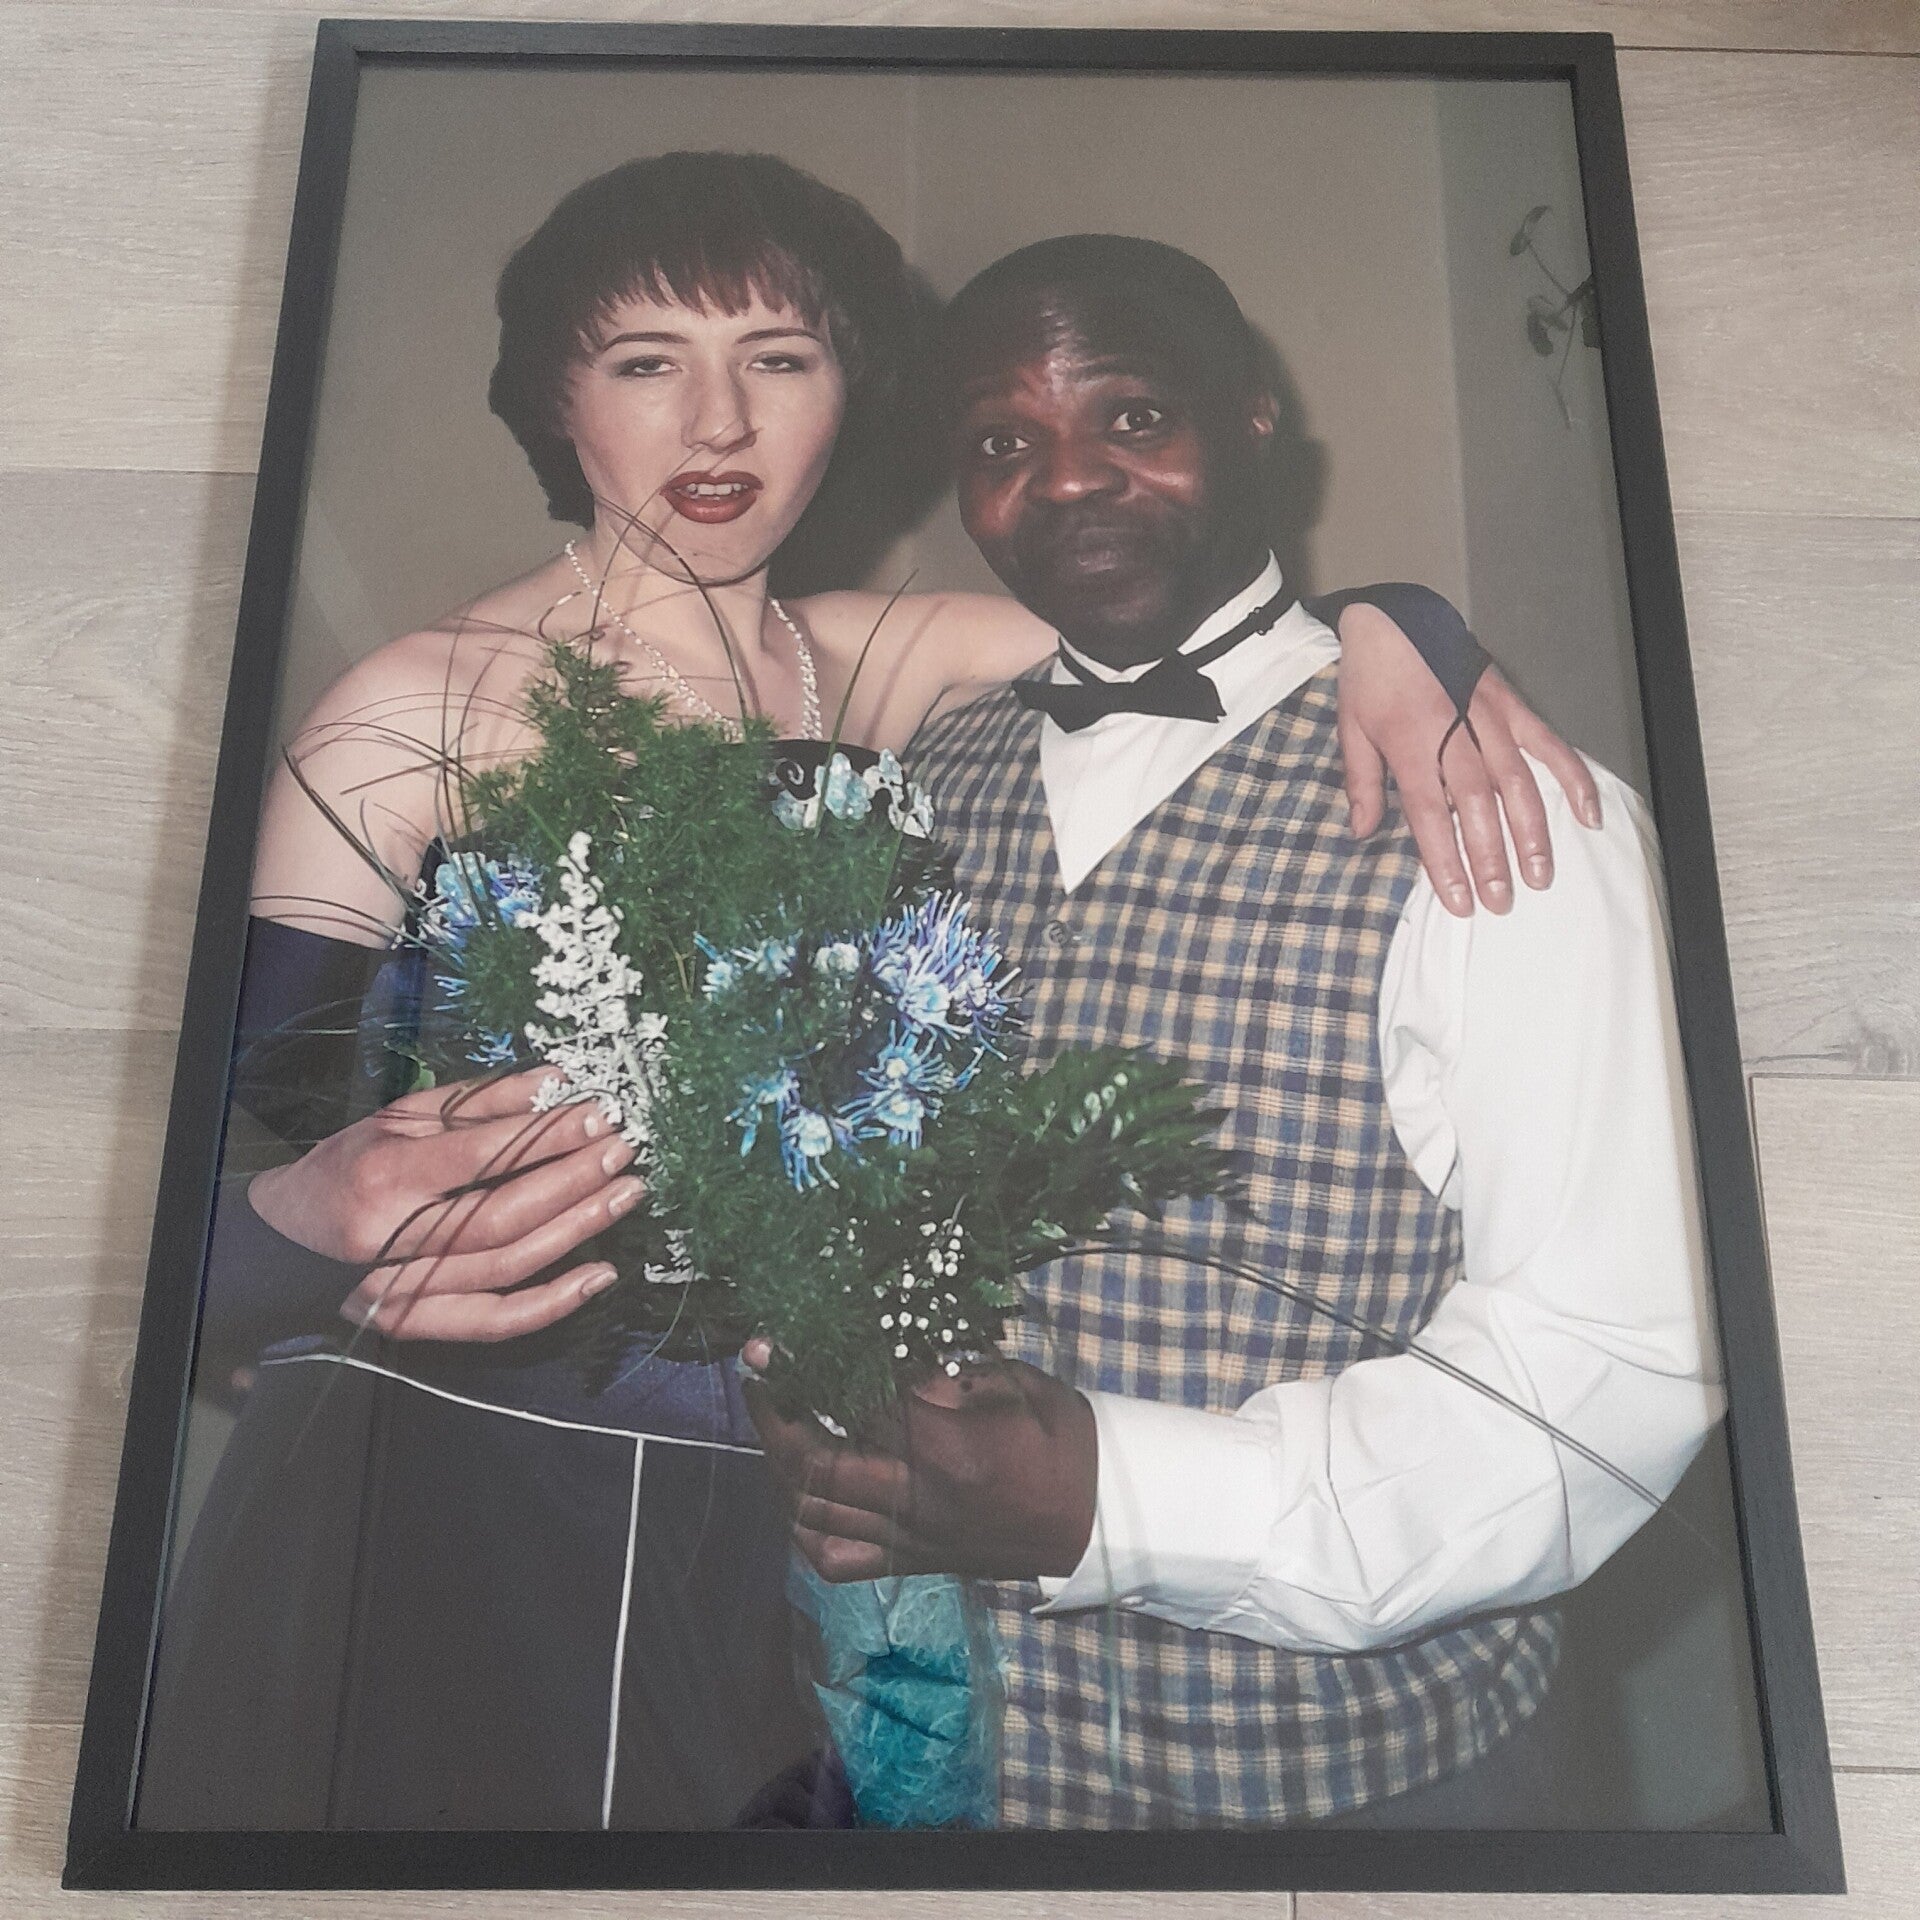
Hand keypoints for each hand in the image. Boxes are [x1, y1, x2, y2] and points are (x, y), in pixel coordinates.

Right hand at [248, 1069, 643, 1341]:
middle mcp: (393, 1239)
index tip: (597, 1115)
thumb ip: (478, 1102)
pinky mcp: (417, 1325)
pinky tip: (599, 1274)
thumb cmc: (346, 1169)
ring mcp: (404, 1290)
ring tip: (623, 1194)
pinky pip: (495, 1321)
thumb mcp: (399, 1118)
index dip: (547, 1136)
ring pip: (508, 1266)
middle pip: (502, 1214)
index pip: (482, 1156)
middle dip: (573, 1180)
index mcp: (385, 1177)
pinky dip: (553, 1302)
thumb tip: (553, 1082)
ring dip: (577, 1230)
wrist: (283, 1242)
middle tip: (621, 1152)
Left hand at [742, 1339, 1097, 1583]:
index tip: (780, 1339)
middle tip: (760, 1372)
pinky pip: (833, 1556)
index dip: (809, 1368)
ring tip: (774, 1419)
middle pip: (815, 1463)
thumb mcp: (1011, 1383)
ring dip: (779, 1463)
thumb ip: (942, 1375)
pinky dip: (802, 1521)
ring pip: (813, 1513)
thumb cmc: (1061, 1439)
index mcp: (946, 1450)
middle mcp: (914, 1501)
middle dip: (773, 1415)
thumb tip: (881, 1361)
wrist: (1098, 1519)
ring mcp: (906, 1540)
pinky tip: (796, 1488)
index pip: (855, 1404)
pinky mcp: (907, 1564)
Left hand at [1336, 603, 1602, 916]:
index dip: (1447, 861)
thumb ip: (1362, 784)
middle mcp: (1455, 735)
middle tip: (1501, 899)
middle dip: (1492, 858)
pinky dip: (1572, 778)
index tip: (1459, 899)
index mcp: (1411, 746)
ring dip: (1533, 832)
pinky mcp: (1511, 706)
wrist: (1394, 619)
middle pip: (1480, 807)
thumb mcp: (1351, 731)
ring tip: (1541, 873)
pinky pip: (1548, 745)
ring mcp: (1489, 719)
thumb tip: (1363, 833)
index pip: (1433, 816)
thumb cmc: (1370, 678)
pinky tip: (1589, 813)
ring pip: (1518, 784)